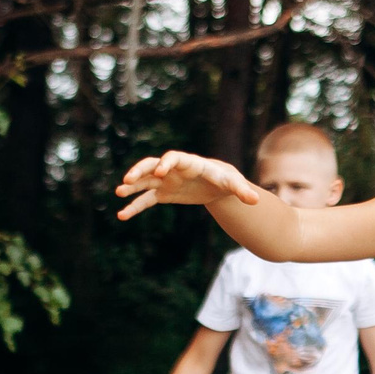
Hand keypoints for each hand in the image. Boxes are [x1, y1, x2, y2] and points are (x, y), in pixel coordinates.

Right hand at [116, 150, 264, 219]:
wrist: (217, 183)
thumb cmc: (225, 180)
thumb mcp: (233, 184)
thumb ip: (242, 190)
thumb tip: (256, 200)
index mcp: (189, 163)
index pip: (174, 158)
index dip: (167, 163)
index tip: (160, 171)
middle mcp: (173, 169)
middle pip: (152, 165)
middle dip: (140, 171)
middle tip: (127, 180)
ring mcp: (165, 181)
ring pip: (144, 181)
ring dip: (131, 186)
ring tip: (118, 192)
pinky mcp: (163, 193)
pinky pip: (145, 199)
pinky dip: (134, 206)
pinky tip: (122, 215)